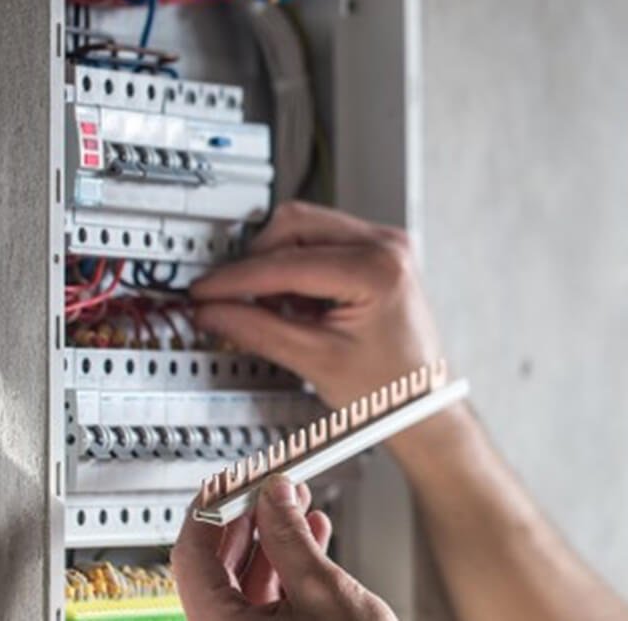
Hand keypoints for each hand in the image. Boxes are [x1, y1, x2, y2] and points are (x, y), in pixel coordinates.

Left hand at [171, 475, 395, 620]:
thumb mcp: (323, 591)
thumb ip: (290, 536)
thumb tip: (273, 496)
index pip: (191, 558)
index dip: (210, 512)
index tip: (229, 482)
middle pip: (216, 567)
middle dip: (248, 521)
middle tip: (268, 488)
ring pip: (244, 581)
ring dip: (272, 539)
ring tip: (297, 506)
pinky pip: (267, 599)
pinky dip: (287, 565)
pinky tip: (311, 538)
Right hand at [190, 202, 444, 406]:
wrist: (423, 402)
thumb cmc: (391, 389)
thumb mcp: (315, 360)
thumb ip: (256, 331)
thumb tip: (213, 311)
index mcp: (378, 269)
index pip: (287, 262)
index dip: (235, 279)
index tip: (204, 291)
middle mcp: (387, 245)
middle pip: (294, 224)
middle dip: (257, 262)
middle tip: (235, 299)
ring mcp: (386, 245)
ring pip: (305, 228)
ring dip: (278, 265)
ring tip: (282, 312)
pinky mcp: (379, 253)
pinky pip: (322, 242)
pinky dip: (299, 268)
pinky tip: (304, 307)